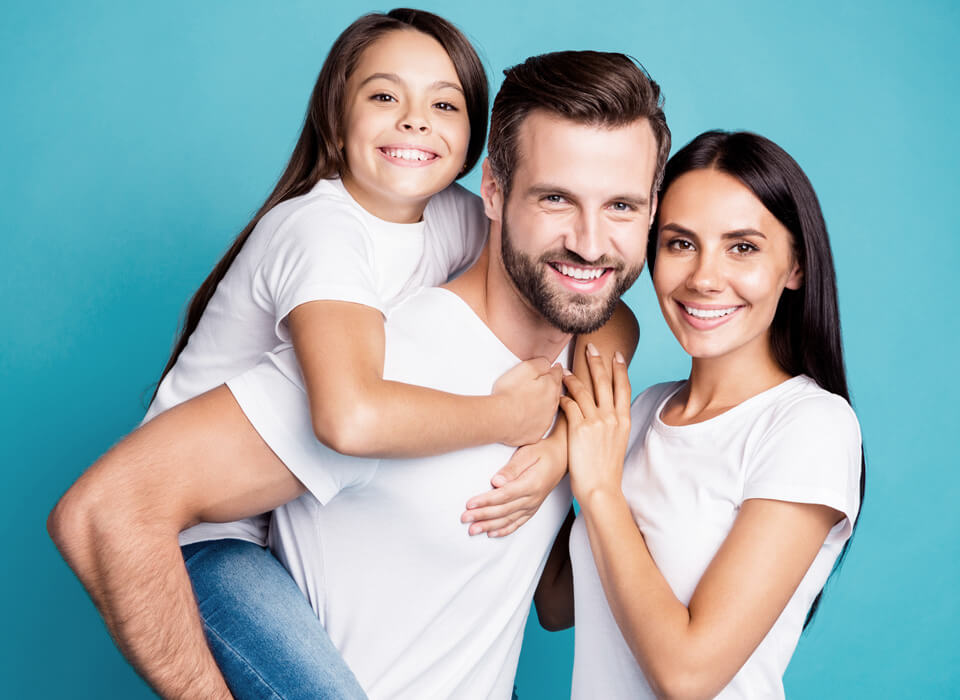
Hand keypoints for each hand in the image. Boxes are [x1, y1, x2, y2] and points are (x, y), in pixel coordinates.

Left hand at [460, 436, 565, 537]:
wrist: (562, 457)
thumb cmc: (542, 451)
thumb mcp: (528, 453)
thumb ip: (512, 468)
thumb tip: (496, 482)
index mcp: (531, 484)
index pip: (504, 496)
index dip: (485, 501)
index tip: (469, 504)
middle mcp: (532, 498)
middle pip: (503, 510)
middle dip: (482, 515)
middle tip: (464, 518)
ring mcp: (533, 505)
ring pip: (508, 519)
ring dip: (489, 526)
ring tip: (473, 530)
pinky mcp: (532, 508)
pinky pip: (518, 523)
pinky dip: (504, 530)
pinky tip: (491, 533)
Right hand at [492, 357, 562, 446]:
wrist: (500, 418)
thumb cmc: (509, 394)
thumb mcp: (526, 368)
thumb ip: (541, 363)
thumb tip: (549, 364)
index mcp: (551, 386)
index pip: (558, 374)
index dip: (555, 369)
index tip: (554, 368)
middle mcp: (552, 404)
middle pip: (556, 392)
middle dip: (551, 386)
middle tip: (542, 383)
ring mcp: (546, 420)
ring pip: (549, 408)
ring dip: (544, 403)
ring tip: (532, 399)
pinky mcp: (537, 433)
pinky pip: (540, 424)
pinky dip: (537, 419)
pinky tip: (527, 416)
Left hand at [559, 345, 630, 503]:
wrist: (601, 489)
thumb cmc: (606, 471)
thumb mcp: (617, 444)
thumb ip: (612, 426)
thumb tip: (606, 416)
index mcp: (624, 421)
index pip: (624, 388)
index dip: (620, 369)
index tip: (618, 355)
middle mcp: (612, 418)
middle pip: (605, 382)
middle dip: (598, 362)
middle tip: (591, 347)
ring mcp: (597, 422)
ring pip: (585, 390)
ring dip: (574, 377)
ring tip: (565, 370)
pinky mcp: (580, 429)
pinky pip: (570, 405)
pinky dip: (563, 397)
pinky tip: (557, 394)